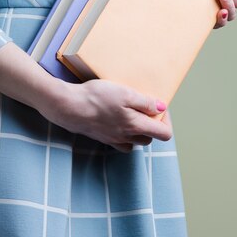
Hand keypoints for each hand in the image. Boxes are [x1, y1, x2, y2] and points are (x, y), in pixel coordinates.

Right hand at [38, 78, 172, 153]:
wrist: (69, 107)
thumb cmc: (97, 98)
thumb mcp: (126, 93)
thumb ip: (145, 103)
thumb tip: (162, 108)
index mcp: (136, 125)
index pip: (164, 134)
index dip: (167, 121)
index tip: (159, 107)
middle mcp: (126, 136)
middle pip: (149, 138)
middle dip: (152, 125)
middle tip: (145, 108)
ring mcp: (113, 139)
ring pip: (134, 142)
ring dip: (137, 131)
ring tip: (131, 114)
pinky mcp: (101, 138)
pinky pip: (119, 143)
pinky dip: (123, 135)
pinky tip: (117, 122)